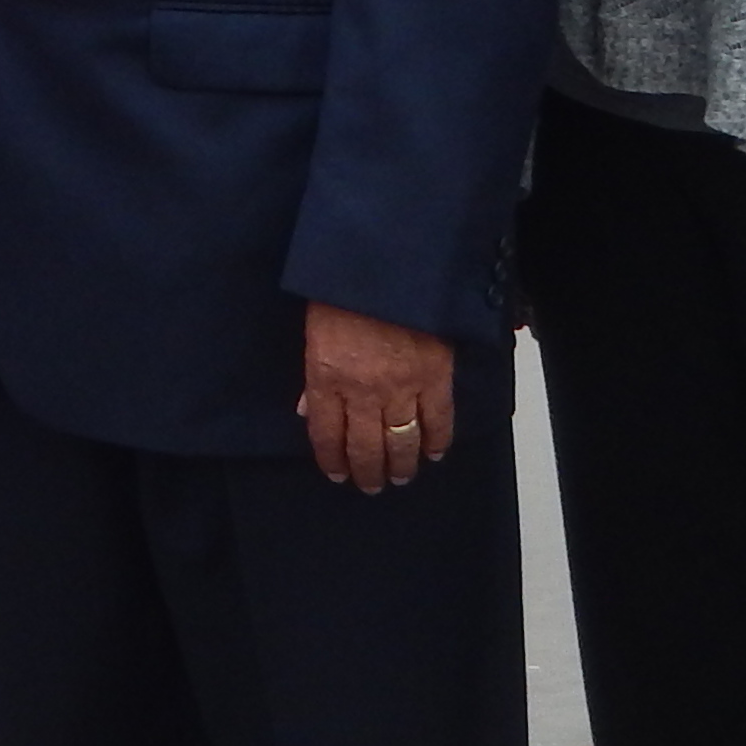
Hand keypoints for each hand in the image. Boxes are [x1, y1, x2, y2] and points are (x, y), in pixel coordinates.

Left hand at [300, 304, 455, 492]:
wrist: (390, 260)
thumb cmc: (344, 286)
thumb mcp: (314, 326)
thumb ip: (312, 373)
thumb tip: (307, 408)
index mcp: (326, 376)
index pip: (325, 434)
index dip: (332, 460)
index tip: (337, 475)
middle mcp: (362, 391)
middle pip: (364, 447)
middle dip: (367, 472)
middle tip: (371, 486)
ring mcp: (402, 387)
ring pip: (401, 442)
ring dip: (401, 465)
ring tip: (400, 478)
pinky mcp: (435, 376)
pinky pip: (438, 420)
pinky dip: (437, 441)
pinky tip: (432, 453)